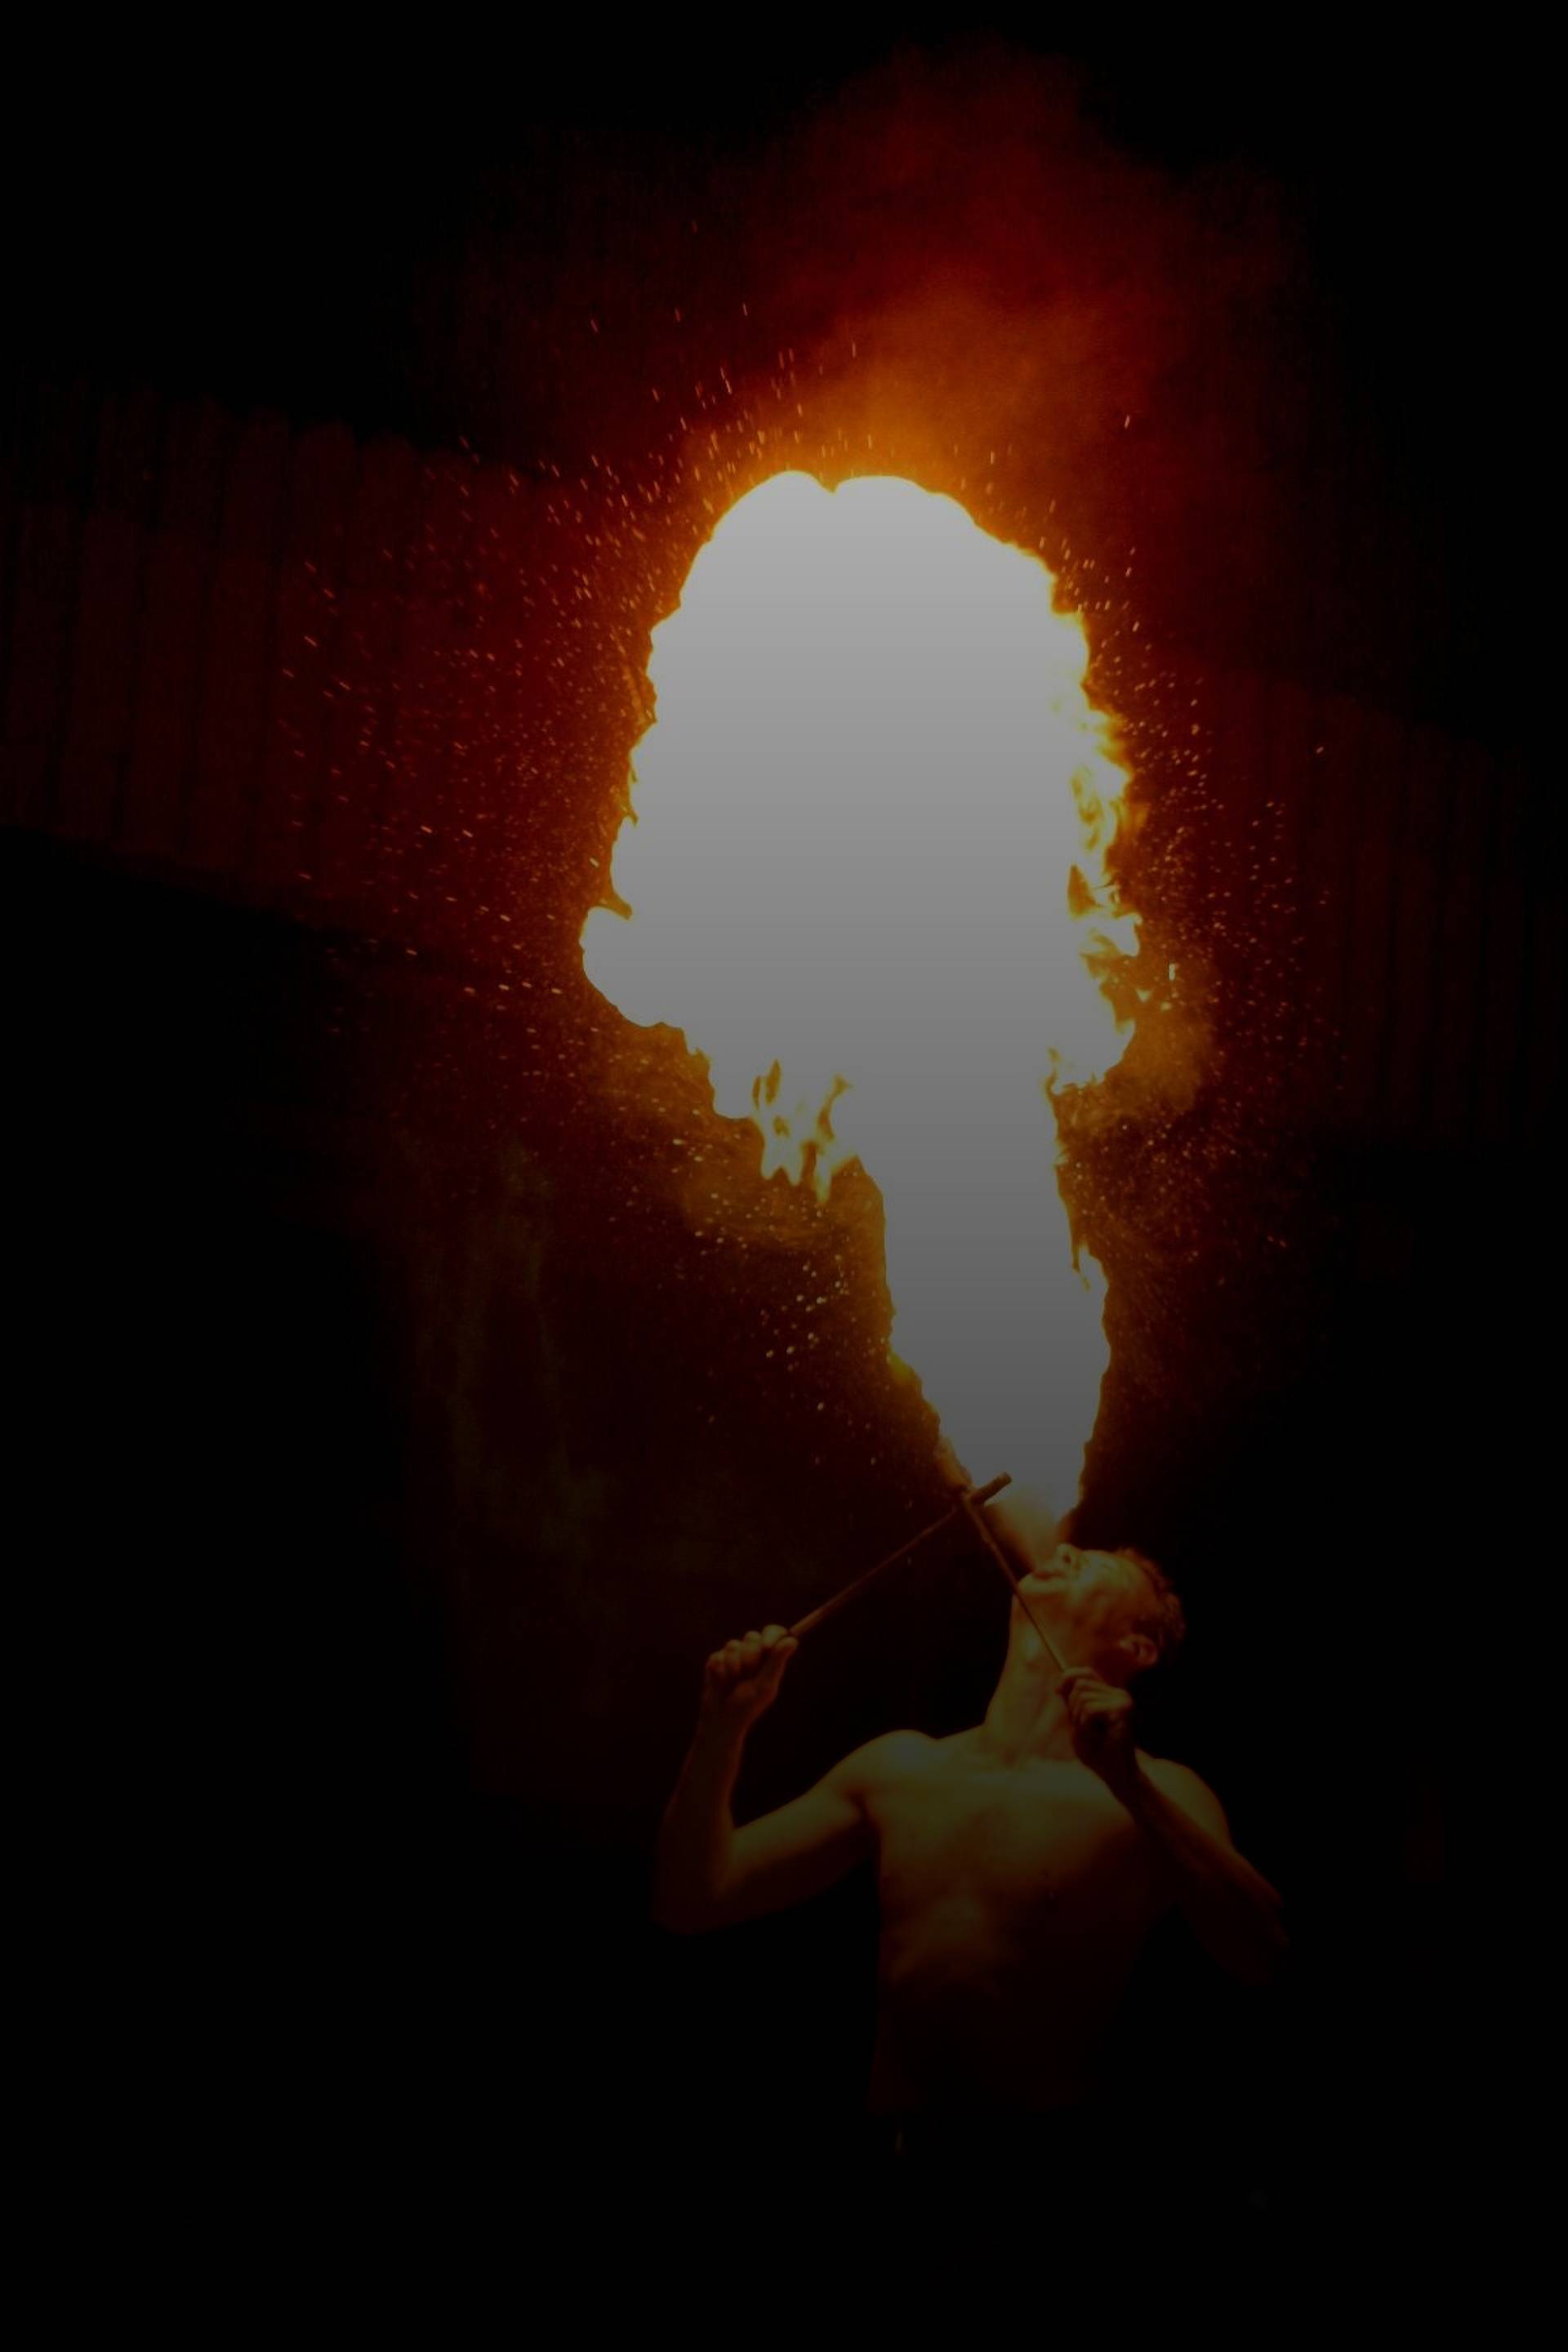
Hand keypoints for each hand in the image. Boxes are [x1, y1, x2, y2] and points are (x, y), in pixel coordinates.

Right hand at [699, 1625, 797, 1735]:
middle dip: (749, 1657)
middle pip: (752, 1636)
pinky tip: (721, 1684)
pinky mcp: (716, 1659)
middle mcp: (752, 1652)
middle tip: (748, 1676)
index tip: (766, 1647)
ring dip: (733, 1667)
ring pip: (732, 1645)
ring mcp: (733, 1655)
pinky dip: (720, 1673)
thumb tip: (792, 1640)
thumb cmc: (748, 1706)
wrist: (722, 1718)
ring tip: (733, 1683)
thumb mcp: (765, 1685)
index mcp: (768, 1658)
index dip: (771, 1635)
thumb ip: (776, 1662)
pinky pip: (718, 1656)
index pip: (774, 1633)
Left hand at [1058, 1668, 1137, 1792]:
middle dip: (1073, 1709)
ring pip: (1082, 1697)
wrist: (1117, 1775)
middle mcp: (1119, 1694)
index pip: (1086, 1672)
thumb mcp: (1078, 1723)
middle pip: (1080, 1684)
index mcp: (1111, 1695)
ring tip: (1093, 1736)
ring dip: (1079, 1721)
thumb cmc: (1098, 1752)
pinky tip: (1098, 1739)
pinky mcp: (1122, 1711)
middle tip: (1084, 1729)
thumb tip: (1059, 1683)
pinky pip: (1089, 1710)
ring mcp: (1123, 1701)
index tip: (1057, 1691)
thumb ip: (1072, 1703)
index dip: (1067, 1678)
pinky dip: (1086, 1727)